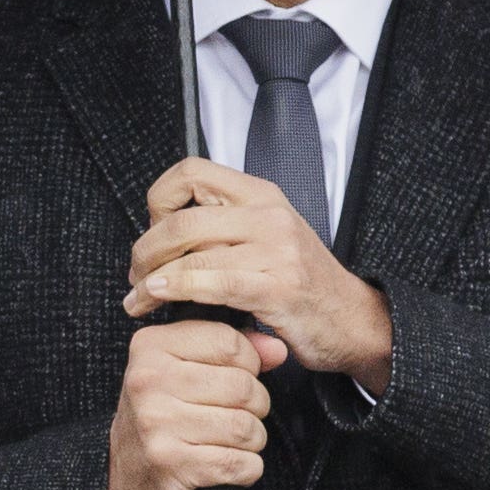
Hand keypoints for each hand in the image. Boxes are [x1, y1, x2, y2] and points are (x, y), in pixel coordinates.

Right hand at [106, 319, 277, 489]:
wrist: (121, 470)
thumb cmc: (160, 413)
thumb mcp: (184, 367)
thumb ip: (232, 350)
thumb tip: (277, 350)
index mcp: (151, 346)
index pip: (230, 342)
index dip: (250, 363)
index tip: (238, 376)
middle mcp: (148, 381)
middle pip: (243, 387)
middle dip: (255, 406)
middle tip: (238, 415)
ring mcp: (157, 424)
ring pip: (246, 428)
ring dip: (252, 440)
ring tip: (231, 441)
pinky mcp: (170, 464)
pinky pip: (240, 464)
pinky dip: (246, 469)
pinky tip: (228, 465)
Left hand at [125, 160, 392, 386]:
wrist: (352, 319)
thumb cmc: (300, 282)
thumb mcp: (265, 235)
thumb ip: (222, 223)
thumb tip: (161, 229)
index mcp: (260, 193)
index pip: (191, 171)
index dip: (159, 199)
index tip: (152, 230)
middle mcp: (268, 214)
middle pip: (182, 219)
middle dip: (145, 250)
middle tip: (136, 275)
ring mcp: (276, 250)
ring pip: (192, 253)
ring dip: (152, 280)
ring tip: (138, 299)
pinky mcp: (278, 288)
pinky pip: (214, 282)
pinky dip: (177, 289)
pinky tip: (159, 296)